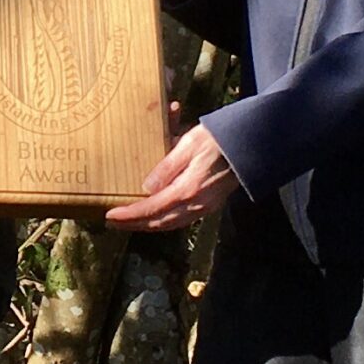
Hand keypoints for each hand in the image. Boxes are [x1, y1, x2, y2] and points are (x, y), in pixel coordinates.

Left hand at [106, 122, 238, 230]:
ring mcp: (206, 206)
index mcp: (188, 190)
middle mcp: (197, 204)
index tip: (110, 216)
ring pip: (171, 223)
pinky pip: (182, 219)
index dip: (130, 215)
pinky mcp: (211, 203)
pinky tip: (155, 216)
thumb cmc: (219, 138)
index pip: (152, 208)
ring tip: (130, 222)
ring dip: (149, 224)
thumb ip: (167, 166)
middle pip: (160, 222)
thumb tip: (147, 187)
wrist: (253, 143)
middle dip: (135, 224)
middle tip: (113, 223)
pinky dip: (164, 220)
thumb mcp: (188, 144)